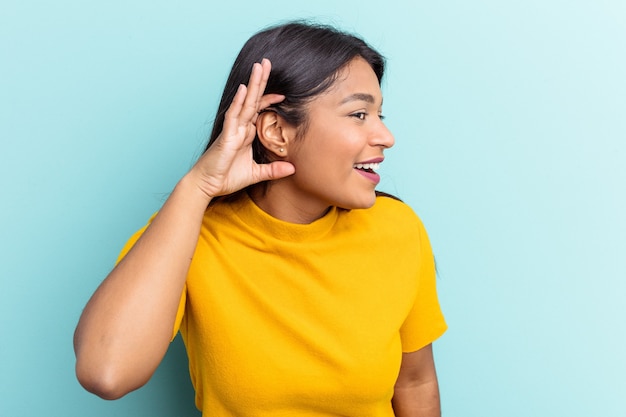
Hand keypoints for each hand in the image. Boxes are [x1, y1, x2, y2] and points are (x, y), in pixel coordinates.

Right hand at [187, 58, 294, 199]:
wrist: (207, 185)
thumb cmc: (226, 177)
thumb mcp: (256, 174)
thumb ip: (273, 170)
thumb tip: (293, 169)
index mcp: (245, 134)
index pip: (258, 110)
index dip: (269, 100)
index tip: (282, 94)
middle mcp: (239, 128)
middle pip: (252, 100)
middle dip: (260, 81)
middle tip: (267, 62)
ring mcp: (232, 130)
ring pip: (244, 103)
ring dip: (252, 84)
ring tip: (258, 66)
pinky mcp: (226, 137)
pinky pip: (233, 116)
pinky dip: (239, 102)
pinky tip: (244, 89)